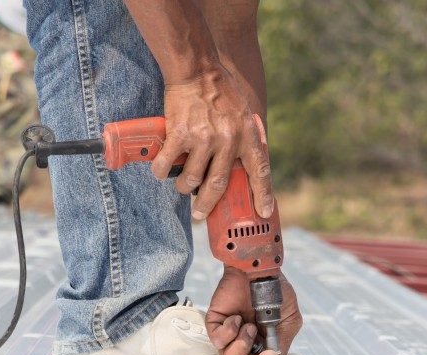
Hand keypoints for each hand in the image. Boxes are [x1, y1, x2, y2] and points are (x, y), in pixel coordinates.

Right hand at [150, 65, 274, 221]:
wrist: (197, 69)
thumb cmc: (220, 90)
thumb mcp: (244, 113)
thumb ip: (246, 138)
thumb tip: (246, 163)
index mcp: (247, 136)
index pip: (260, 171)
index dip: (263, 195)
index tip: (264, 212)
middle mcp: (227, 140)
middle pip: (218, 184)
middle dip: (208, 204)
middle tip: (200, 214)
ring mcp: (203, 138)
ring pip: (192, 178)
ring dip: (184, 187)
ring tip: (182, 187)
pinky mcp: (180, 134)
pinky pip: (168, 163)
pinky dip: (163, 171)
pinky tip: (162, 171)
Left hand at [204, 266, 302, 354]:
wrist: (259, 269)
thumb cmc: (275, 291)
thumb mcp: (289, 320)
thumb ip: (283, 343)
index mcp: (264, 344)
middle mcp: (246, 343)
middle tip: (266, 354)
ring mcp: (230, 336)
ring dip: (243, 345)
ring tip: (249, 326)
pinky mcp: (215, 325)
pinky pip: (217, 342)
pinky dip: (229, 331)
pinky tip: (236, 318)